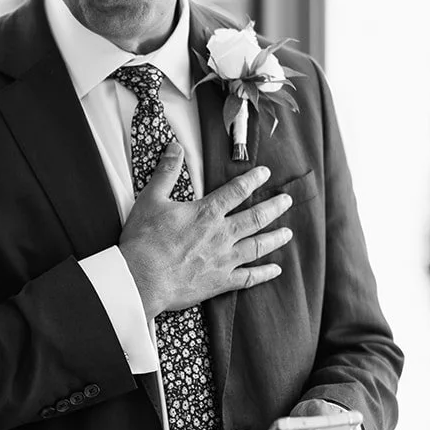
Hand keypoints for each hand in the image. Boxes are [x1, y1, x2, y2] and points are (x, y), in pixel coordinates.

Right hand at [118, 144, 292, 317]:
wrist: (142, 278)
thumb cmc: (144, 240)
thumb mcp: (151, 199)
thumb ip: (166, 172)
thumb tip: (175, 147)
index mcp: (206, 213)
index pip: (236, 191)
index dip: (252, 179)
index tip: (265, 173)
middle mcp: (221, 234)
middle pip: (255, 218)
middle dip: (273, 207)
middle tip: (286, 201)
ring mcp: (224, 260)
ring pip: (258, 246)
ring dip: (275, 238)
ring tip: (288, 233)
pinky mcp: (220, 282)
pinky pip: (249, 277)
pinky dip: (264, 273)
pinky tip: (275, 270)